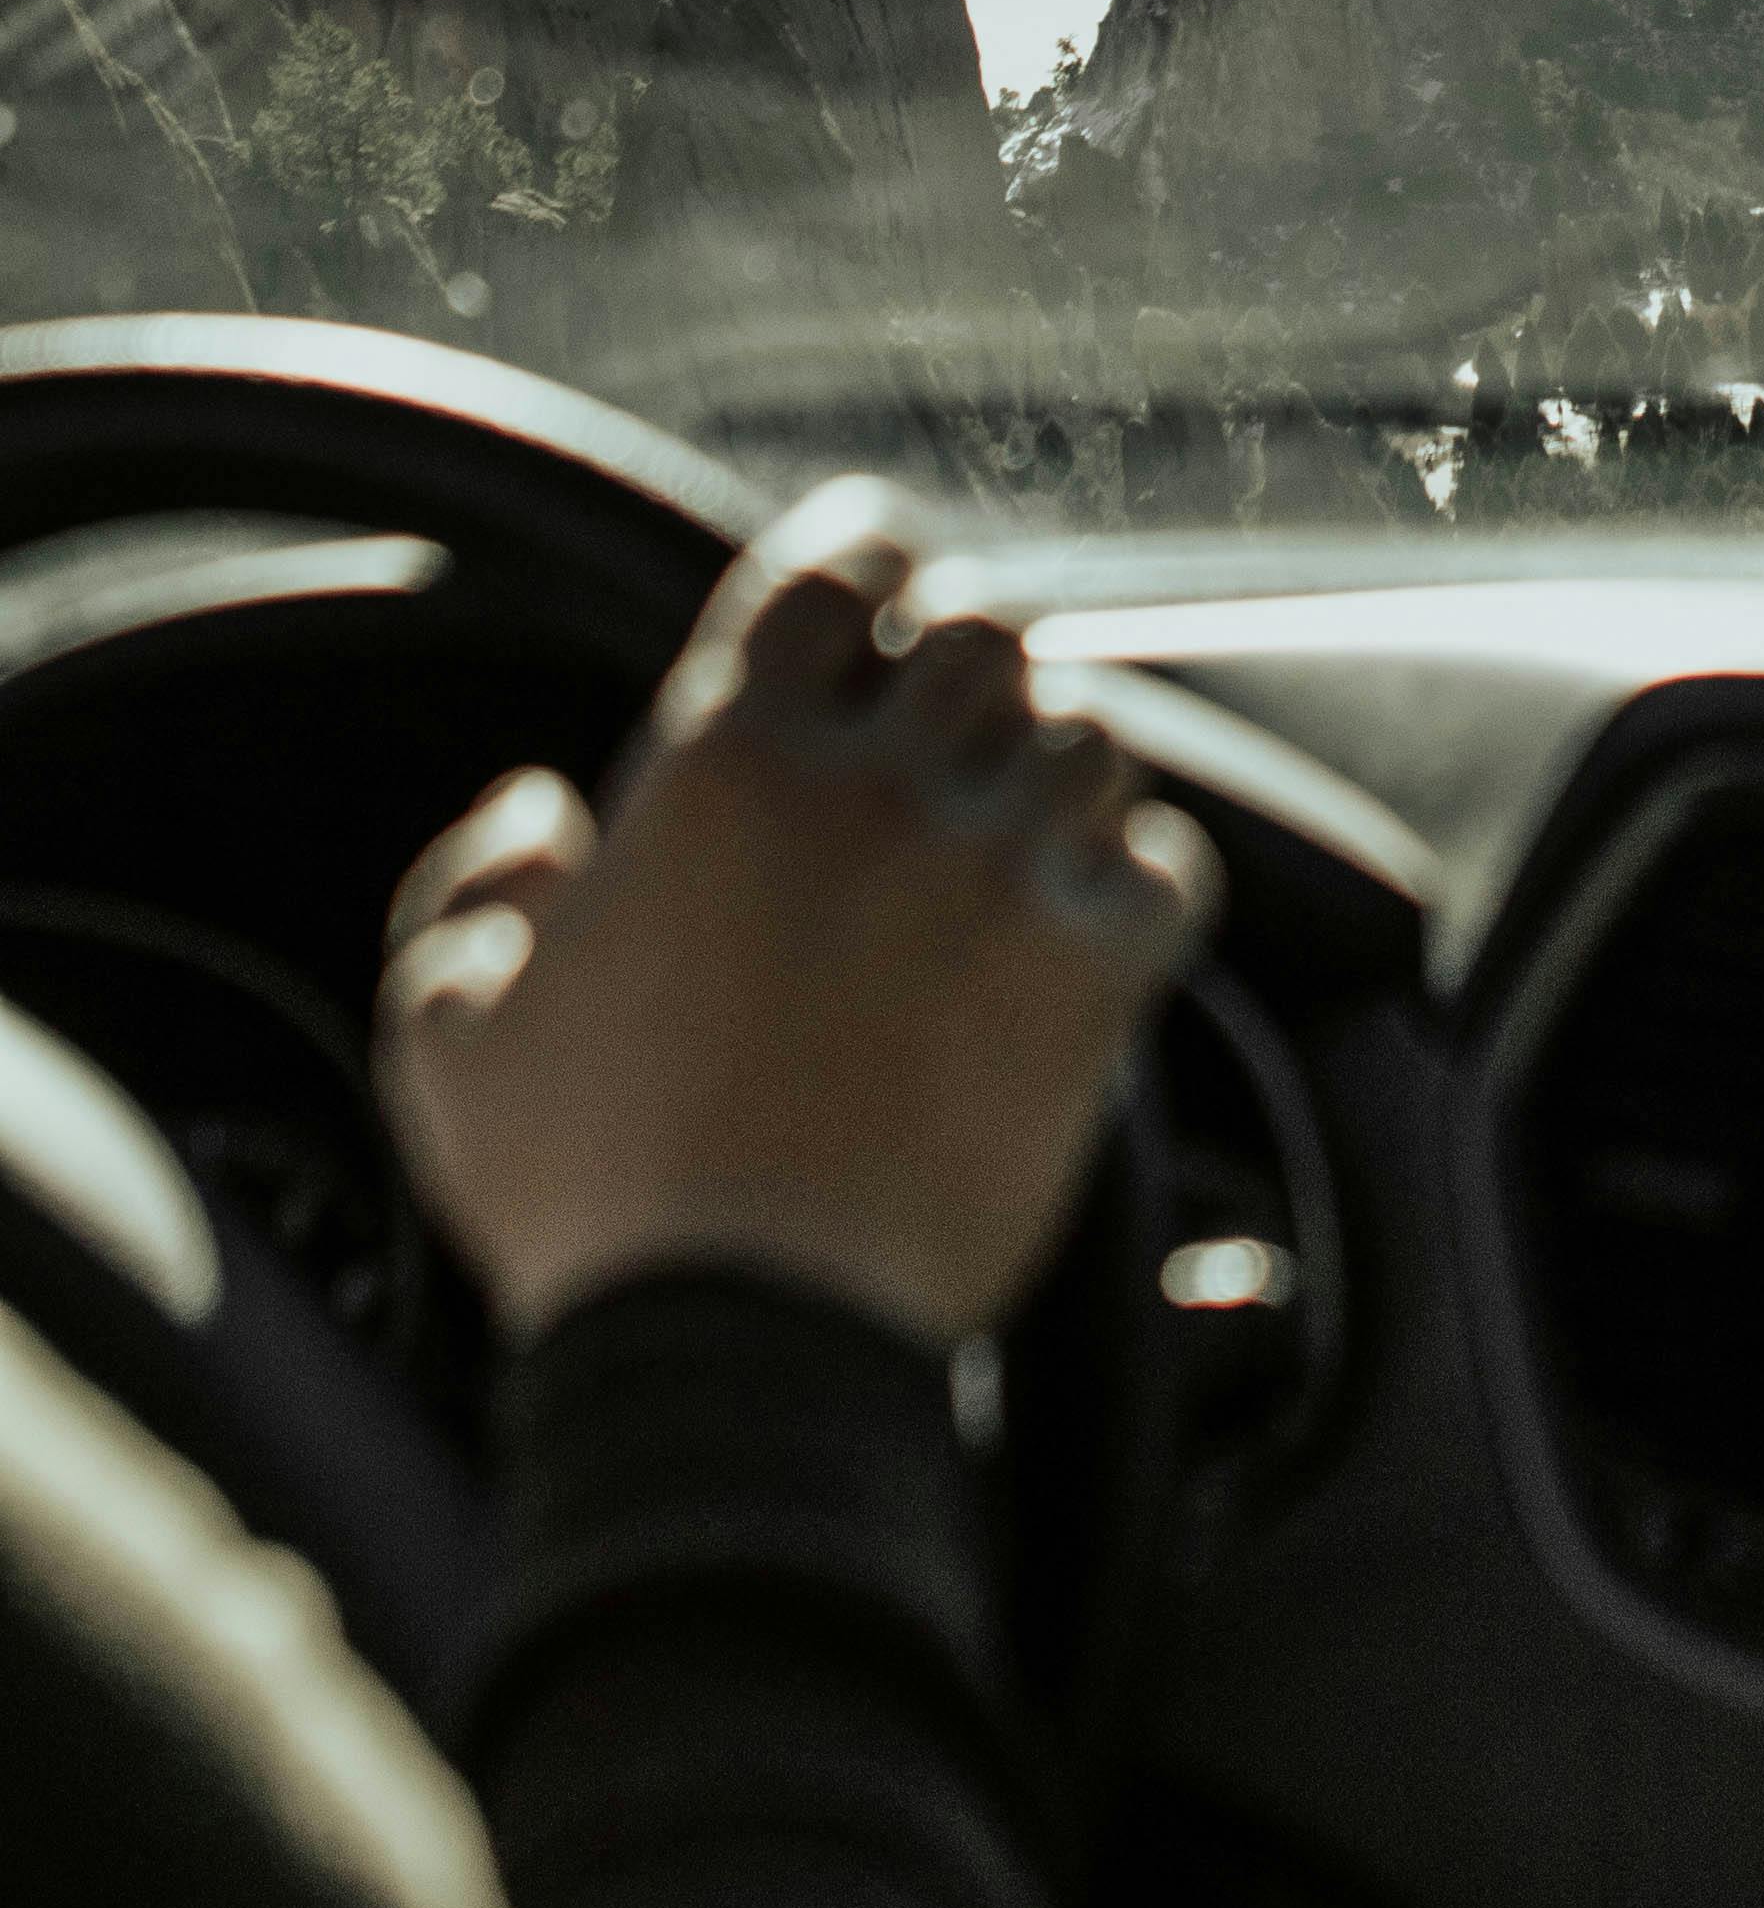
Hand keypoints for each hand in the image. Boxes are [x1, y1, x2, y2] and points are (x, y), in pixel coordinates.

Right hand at [377, 481, 1220, 1348]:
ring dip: (1058, 775)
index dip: (869, 568)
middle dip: (974, 674)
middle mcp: (877, 788)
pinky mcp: (1089, 977)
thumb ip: (472, 888)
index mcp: (727, 764)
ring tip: (1019, 841)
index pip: (839, 565)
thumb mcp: (453, 1032)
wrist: (736, 1342)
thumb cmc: (587, 1195)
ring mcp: (997, 873)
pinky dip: (1140, 889)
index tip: (878, 610)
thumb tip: (539, 814)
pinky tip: (1091, 935)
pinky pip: (1166, 870)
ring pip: (1091, 735)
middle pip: (989, 633)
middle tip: (949, 745)